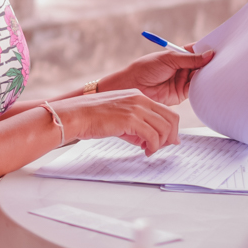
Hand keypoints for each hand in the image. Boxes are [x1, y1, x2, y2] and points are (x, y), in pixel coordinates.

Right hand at [52, 88, 182, 153]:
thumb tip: (149, 140)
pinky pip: (153, 136)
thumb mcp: (119, 116)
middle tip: (163, 147)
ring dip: (161, 143)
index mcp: (138, 95)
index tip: (167, 140)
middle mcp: (140, 99)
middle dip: (170, 136)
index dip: (171, 127)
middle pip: (171, 118)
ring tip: (150, 150)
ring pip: (164, 128)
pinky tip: (146, 151)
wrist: (76, 115)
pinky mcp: (131, 120)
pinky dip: (153, 147)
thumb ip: (136, 125)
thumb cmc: (92, 117)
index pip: (166, 110)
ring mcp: (136, 108)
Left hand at [100, 47, 213, 105]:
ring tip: (220, 71)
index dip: (209, 49)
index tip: (222, 47)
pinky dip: (203, 86)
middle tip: (225, 61)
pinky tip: (210, 83)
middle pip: (203, 64)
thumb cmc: (147, 68)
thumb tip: (210, 54)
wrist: (134, 86)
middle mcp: (184, 67)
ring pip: (201, 77)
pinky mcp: (183, 93)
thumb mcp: (170, 59)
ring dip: (209, 75)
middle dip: (212, 63)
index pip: (198, 50)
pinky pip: (197, 89)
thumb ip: (190, 59)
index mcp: (180, 55)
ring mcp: (184, 80)